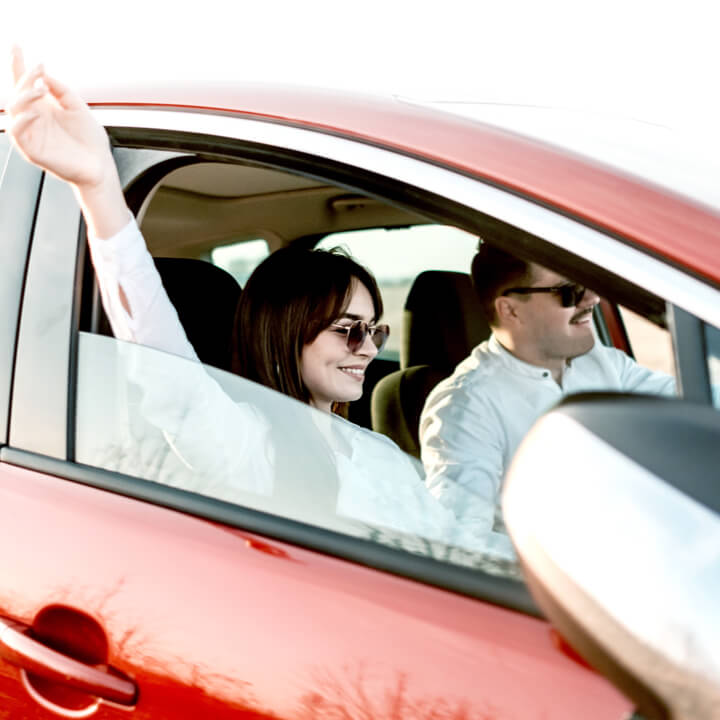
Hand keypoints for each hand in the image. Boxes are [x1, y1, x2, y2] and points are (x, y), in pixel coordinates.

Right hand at [7, 47, 114, 189]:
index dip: (19, 64)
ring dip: (24, 96)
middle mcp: (34, 118)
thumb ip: (61, 90)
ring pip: (13, 109)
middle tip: (38, 68)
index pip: (25, 82)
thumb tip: (43, 74)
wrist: (100, 166)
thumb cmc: (91, 140)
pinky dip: (22, 121)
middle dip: (23, 76)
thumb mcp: (78, 107)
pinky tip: (34, 112)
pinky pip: (17, 133)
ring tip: (40, 89)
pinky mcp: (32, 150)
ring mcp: (32, 133)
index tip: (16, 45)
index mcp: (43, 107)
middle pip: (16, 92)